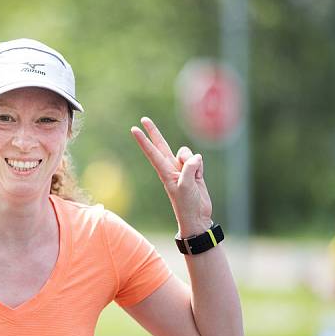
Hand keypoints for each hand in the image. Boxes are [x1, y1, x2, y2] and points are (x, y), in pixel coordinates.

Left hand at [131, 117, 212, 236]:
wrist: (197, 216)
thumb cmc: (187, 205)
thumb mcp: (186, 187)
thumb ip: (189, 169)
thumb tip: (194, 157)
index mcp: (165, 172)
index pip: (153, 152)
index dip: (144, 140)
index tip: (134, 129)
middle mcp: (171, 168)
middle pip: (161, 145)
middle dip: (154, 132)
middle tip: (144, 119)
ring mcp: (182, 169)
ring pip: (186, 153)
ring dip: (192, 160)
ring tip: (194, 176)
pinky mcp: (193, 171)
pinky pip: (197, 160)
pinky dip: (200, 166)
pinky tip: (200, 177)